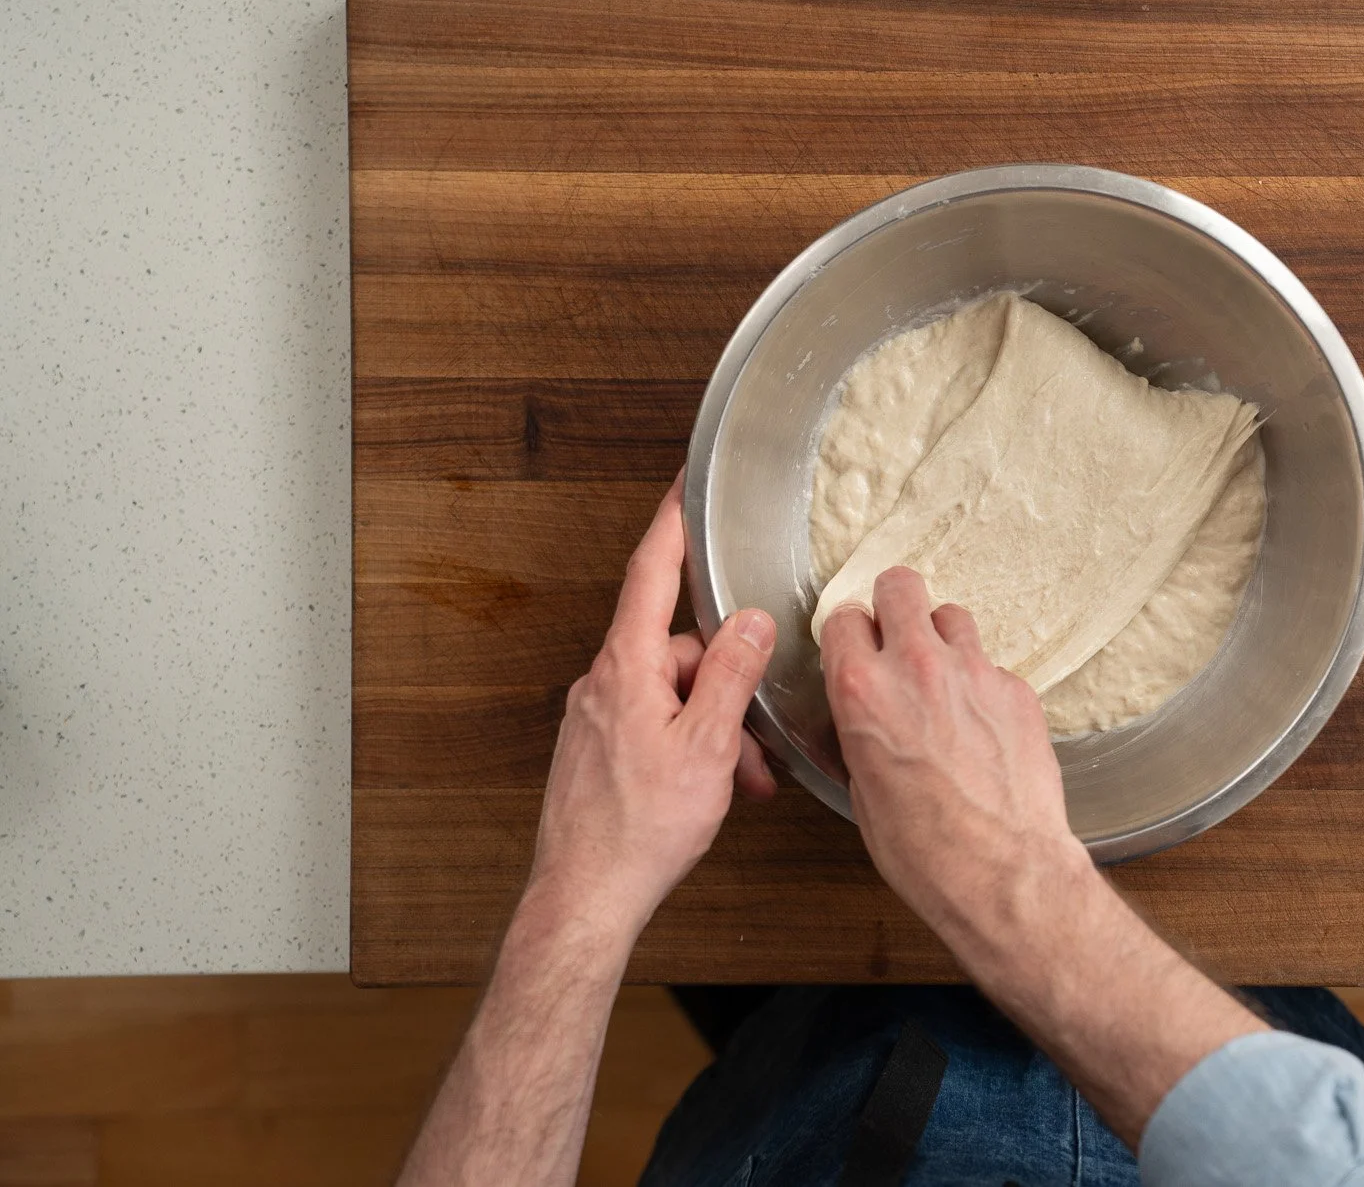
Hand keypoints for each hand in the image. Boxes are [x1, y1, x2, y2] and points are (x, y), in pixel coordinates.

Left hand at [527, 466, 778, 937]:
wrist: (585, 897)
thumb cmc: (639, 830)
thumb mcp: (708, 745)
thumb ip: (731, 674)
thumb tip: (751, 621)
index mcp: (627, 668)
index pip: (651, 573)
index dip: (671, 523)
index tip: (684, 484)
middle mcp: (603, 683)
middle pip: (678, 649)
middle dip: (727, 682)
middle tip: (760, 735)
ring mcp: (596, 718)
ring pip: (671, 695)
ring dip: (714, 727)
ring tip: (741, 779)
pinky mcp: (596, 750)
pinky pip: (653, 725)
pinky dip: (690, 745)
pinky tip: (712, 787)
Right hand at [819, 566, 1092, 947]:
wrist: (1004, 872)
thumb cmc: (927, 850)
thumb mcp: (861, 791)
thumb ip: (859, 732)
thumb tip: (862, 719)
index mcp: (863, 690)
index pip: (844, 618)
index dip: (848, 635)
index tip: (854, 648)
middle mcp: (917, 667)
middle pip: (900, 585)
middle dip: (894, 604)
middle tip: (897, 634)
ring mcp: (974, 672)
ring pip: (952, 615)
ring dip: (941, 639)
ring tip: (942, 679)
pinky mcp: (1017, 689)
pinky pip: (992, 665)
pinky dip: (982, 684)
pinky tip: (981, 725)